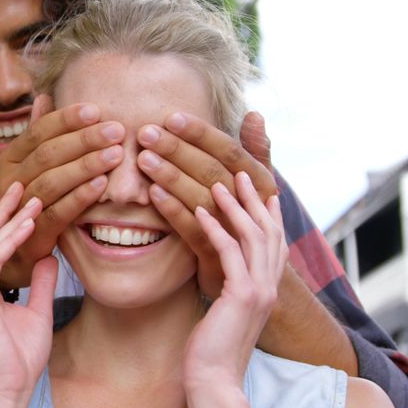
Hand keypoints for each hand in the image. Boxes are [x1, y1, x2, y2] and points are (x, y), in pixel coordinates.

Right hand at [0, 95, 121, 287]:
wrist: (13, 253)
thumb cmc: (28, 202)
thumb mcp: (27, 166)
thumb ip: (37, 134)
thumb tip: (44, 97)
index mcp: (10, 159)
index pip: (38, 131)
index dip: (67, 119)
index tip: (96, 110)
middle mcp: (10, 180)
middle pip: (47, 154)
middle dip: (84, 139)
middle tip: (116, 130)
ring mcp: (19, 208)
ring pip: (52, 181)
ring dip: (85, 166)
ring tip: (116, 154)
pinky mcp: (32, 234)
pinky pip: (58, 212)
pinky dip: (80, 197)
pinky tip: (102, 186)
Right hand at [0, 182, 58, 402]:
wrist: (9, 389)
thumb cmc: (20, 359)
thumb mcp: (38, 311)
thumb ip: (41, 283)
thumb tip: (49, 257)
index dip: (1, 219)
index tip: (16, 195)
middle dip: (2, 209)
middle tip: (19, 182)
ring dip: (10, 218)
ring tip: (31, 196)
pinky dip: (10, 240)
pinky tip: (28, 224)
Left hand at [138, 111, 277, 296]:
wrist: (255, 293)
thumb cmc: (247, 232)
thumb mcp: (255, 192)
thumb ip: (255, 153)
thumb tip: (254, 114)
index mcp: (263, 187)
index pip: (231, 152)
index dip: (202, 134)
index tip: (172, 117)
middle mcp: (256, 210)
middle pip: (214, 172)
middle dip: (179, 150)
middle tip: (146, 132)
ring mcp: (240, 237)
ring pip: (204, 199)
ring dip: (173, 176)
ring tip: (144, 158)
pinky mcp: (221, 261)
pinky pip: (196, 232)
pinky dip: (175, 211)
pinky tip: (153, 195)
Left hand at [183, 171, 287, 391]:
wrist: (214, 381)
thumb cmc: (211, 350)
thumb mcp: (224, 312)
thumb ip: (228, 290)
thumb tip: (218, 274)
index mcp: (267, 290)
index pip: (274, 243)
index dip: (269, 214)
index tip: (260, 188)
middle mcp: (270, 287)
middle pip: (269, 231)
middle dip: (255, 199)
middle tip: (239, 172)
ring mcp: (260, 291)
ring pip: (253, 236)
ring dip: (234, 205)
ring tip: (217, 181)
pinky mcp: (242, 296)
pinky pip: (229, 252)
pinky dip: (216, 228)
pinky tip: (200, 211)